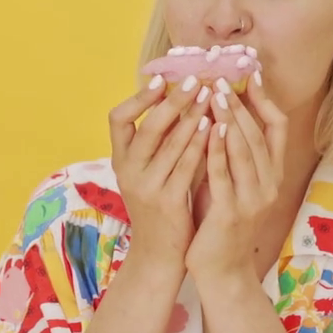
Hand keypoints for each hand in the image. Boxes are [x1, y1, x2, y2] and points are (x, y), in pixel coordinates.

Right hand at [107, 72, 212, 269]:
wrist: (159, 253)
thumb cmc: (160, 205)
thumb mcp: (149, 172)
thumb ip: (157, 142)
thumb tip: (176, 99)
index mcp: (120, 160)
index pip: (117, 119)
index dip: (138, 97)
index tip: (160, 79)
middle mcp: (127, 172)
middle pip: (148, 127)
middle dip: (174, 100)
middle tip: (196, 80)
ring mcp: (146, 187)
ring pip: (170, 144)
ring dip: (192, 116)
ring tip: (210, 95)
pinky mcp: (167, 202)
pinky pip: (186, 166)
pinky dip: (200, 143)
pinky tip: (215, 127)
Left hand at [188, 73, 291, 282]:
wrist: (222, 271)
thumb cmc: (220, 223)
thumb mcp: (229, 182)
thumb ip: (230, 154)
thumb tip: (219, 113)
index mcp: (271, 174)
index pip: (276, 128)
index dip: (264, 100)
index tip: (249, 76)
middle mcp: (269, 184)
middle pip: (259, 133)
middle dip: (241, 103)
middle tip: (223, 78)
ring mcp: (254, 199)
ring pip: (245, 150)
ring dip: (230, 119)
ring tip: (215, 94)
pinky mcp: (232, 213)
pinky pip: (225, 175)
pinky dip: (218, 150)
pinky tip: (209, 129)